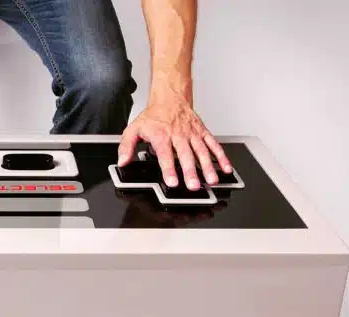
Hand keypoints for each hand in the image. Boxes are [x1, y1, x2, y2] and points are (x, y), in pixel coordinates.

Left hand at [117, 98, 232, 189]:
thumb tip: (122, 161)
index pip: (165, 154)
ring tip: (211, 180)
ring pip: (201, 151)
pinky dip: (221, 156)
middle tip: (193, 186)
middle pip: (186, 155)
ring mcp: (192, 134)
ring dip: (207, 167)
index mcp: (161, 136)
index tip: (172, 181)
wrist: (170, 98)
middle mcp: (178, 135)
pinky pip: (213, 144)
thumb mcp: (133, 129)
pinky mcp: (202, 132)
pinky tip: (225, 168)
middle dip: (190, 171)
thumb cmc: (153, 117)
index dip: (168, 169)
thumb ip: (126, 146)